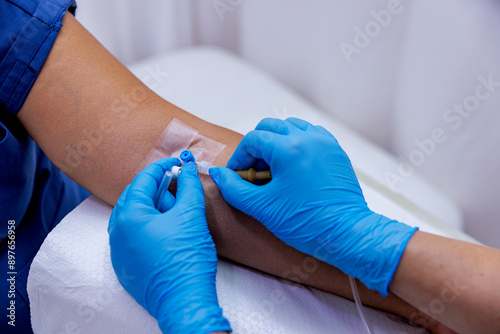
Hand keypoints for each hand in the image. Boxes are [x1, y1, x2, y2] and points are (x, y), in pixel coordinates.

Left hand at [108, 158, 230, 332]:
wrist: (185, 302)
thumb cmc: (186, 260)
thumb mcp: (191, 216)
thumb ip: (189, 186)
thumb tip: (188, 166)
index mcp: (128, 217)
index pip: (143, 180)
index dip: (163, 167)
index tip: (178, 162)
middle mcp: (117, 233)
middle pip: (135, 197)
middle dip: (158, 188)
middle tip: (179, 187)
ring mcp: (119, 252)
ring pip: (135, 217)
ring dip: (155, 208)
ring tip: (177, 212)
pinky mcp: (127, 266)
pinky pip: (134, 236)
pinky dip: (150, 227)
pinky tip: (169, 231)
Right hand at [209, 118, 416, 295]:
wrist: (346, 234)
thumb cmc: (306, 223)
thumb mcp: (262, 207)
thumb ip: (234, 188)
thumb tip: (217, 173)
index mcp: (288, 149)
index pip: (252, 140)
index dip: (239, 158)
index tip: (237, 176)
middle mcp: (308, 138)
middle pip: (270, 126)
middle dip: (256, 147)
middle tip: (254, 172)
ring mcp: (325, 142)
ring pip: (291, 127)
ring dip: (276, 142)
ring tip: (274, 169)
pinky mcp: (336, 151)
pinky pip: (310, 135)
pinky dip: (297, 143)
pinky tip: (294, 166)